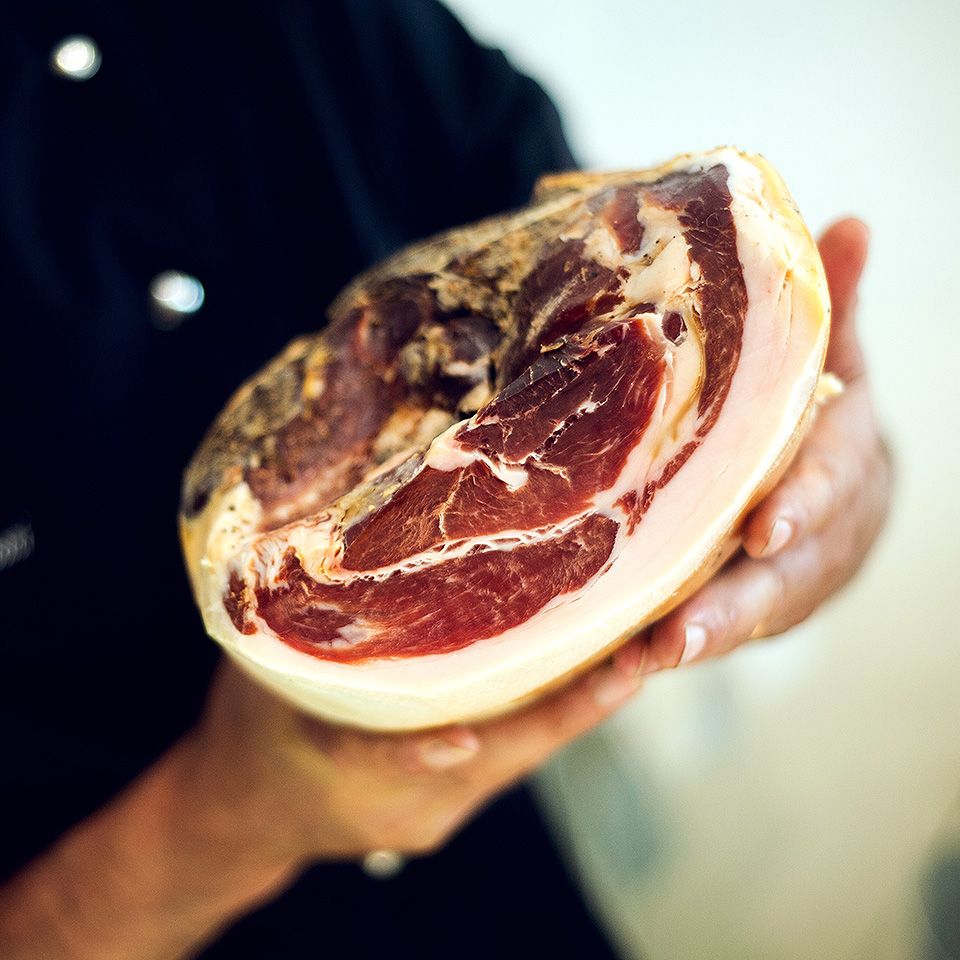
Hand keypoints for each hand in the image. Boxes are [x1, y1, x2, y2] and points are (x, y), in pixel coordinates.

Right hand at [184, 638, 644, 863]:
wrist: (241, 812)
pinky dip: (546, 713)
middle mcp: (408, 803)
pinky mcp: (449, 805)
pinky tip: (585, 668)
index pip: (406, 754)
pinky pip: (510, 754)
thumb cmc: (250, 730)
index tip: (503, 718)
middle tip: (641, 654)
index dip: (458, 739)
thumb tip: (341, 542)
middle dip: (577, 706)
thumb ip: (302, 623)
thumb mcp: (255, 673)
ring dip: (576, 707)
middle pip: (506, 754)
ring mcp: (436, 810)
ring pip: (519, 756)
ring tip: (636, 649)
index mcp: (342, 770)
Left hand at [643, 218, 891, 669]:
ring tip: (643, 663)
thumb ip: (833, 306)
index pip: (829, 481)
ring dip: (699, 642)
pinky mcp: (752, 606)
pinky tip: (622, 668)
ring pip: (748, 617)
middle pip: (785, 575)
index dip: (804, 502)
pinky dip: (675, 649)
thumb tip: (852, 223)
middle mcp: (818, 529)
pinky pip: (717, 630)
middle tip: (684, 634)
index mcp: (842, 459)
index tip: (767, 528)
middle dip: (739, 606)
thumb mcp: (830, 356)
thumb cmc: (818, 411)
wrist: (839, 483)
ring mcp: (787, 578)